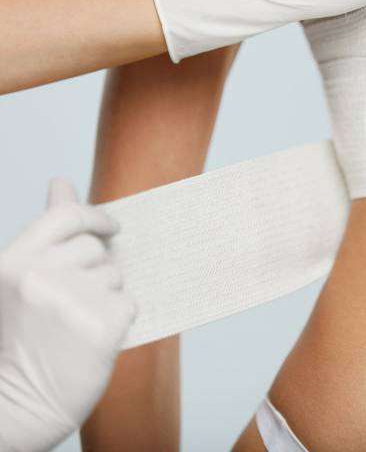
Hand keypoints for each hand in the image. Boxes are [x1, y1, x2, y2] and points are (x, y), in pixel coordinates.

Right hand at [0, 179, 135, 451]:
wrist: (16, 407)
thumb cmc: (18, 340)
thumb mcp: (18, 281)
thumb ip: (46, 233)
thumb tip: (62, 181)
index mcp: (13, 263)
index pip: (67, 217)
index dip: (95, 217)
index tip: (112, 226)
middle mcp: (39, 278)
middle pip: (96, 249)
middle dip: (95, 269)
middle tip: (71, 305)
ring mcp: (71, 302)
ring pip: (115, 276)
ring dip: (105, 295)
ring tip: (74, 325)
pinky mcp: (101, 326)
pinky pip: (128, 304)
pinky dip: (118, 319)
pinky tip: (91, 339)